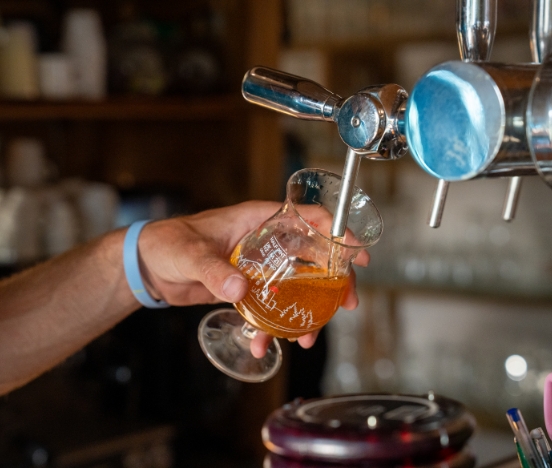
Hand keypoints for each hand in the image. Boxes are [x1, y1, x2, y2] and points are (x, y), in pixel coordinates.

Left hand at [137, 200, 368, 355]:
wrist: (150, 266)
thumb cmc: (167, 243)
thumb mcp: (190, 253)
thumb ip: (213, 269)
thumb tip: (240, 289)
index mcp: (258, 221)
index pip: (308, 218)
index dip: (337, 232)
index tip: (357, 253)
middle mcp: (265, 242)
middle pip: (313, 257)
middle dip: (333, 281)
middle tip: (346, 305)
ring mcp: (259, 266)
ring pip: (297, 286)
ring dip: (306, 311)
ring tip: (307, 338)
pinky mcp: (249, 288)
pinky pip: (272, 306)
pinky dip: (274, 326)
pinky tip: (266, 344)